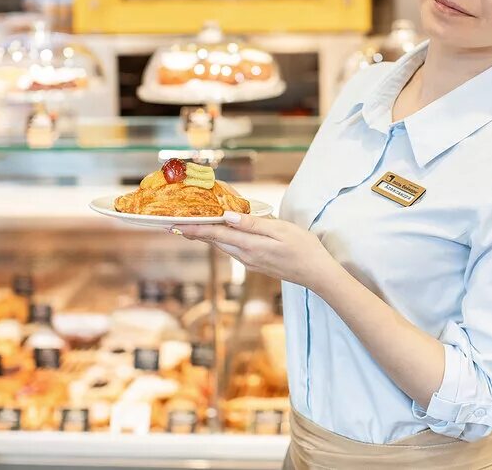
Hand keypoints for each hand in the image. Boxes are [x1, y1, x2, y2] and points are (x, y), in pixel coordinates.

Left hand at [172, 213, 337, 290]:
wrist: (317, 274)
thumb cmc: (303, 248)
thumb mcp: (281, 230)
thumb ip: (253, 224)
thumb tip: (227, 216)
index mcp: (250, 245)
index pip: (215, 234)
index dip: (194, 228)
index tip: (174, 224)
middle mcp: (246, 256)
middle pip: (215, 241)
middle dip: (196, 232)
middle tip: (176, 222)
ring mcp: (250, 262)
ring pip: (224, 246)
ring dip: (208, 236)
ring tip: (194, 225)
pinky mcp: (256, 264)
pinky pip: (234, 249)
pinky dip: (223, 240)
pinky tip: (222, 233)